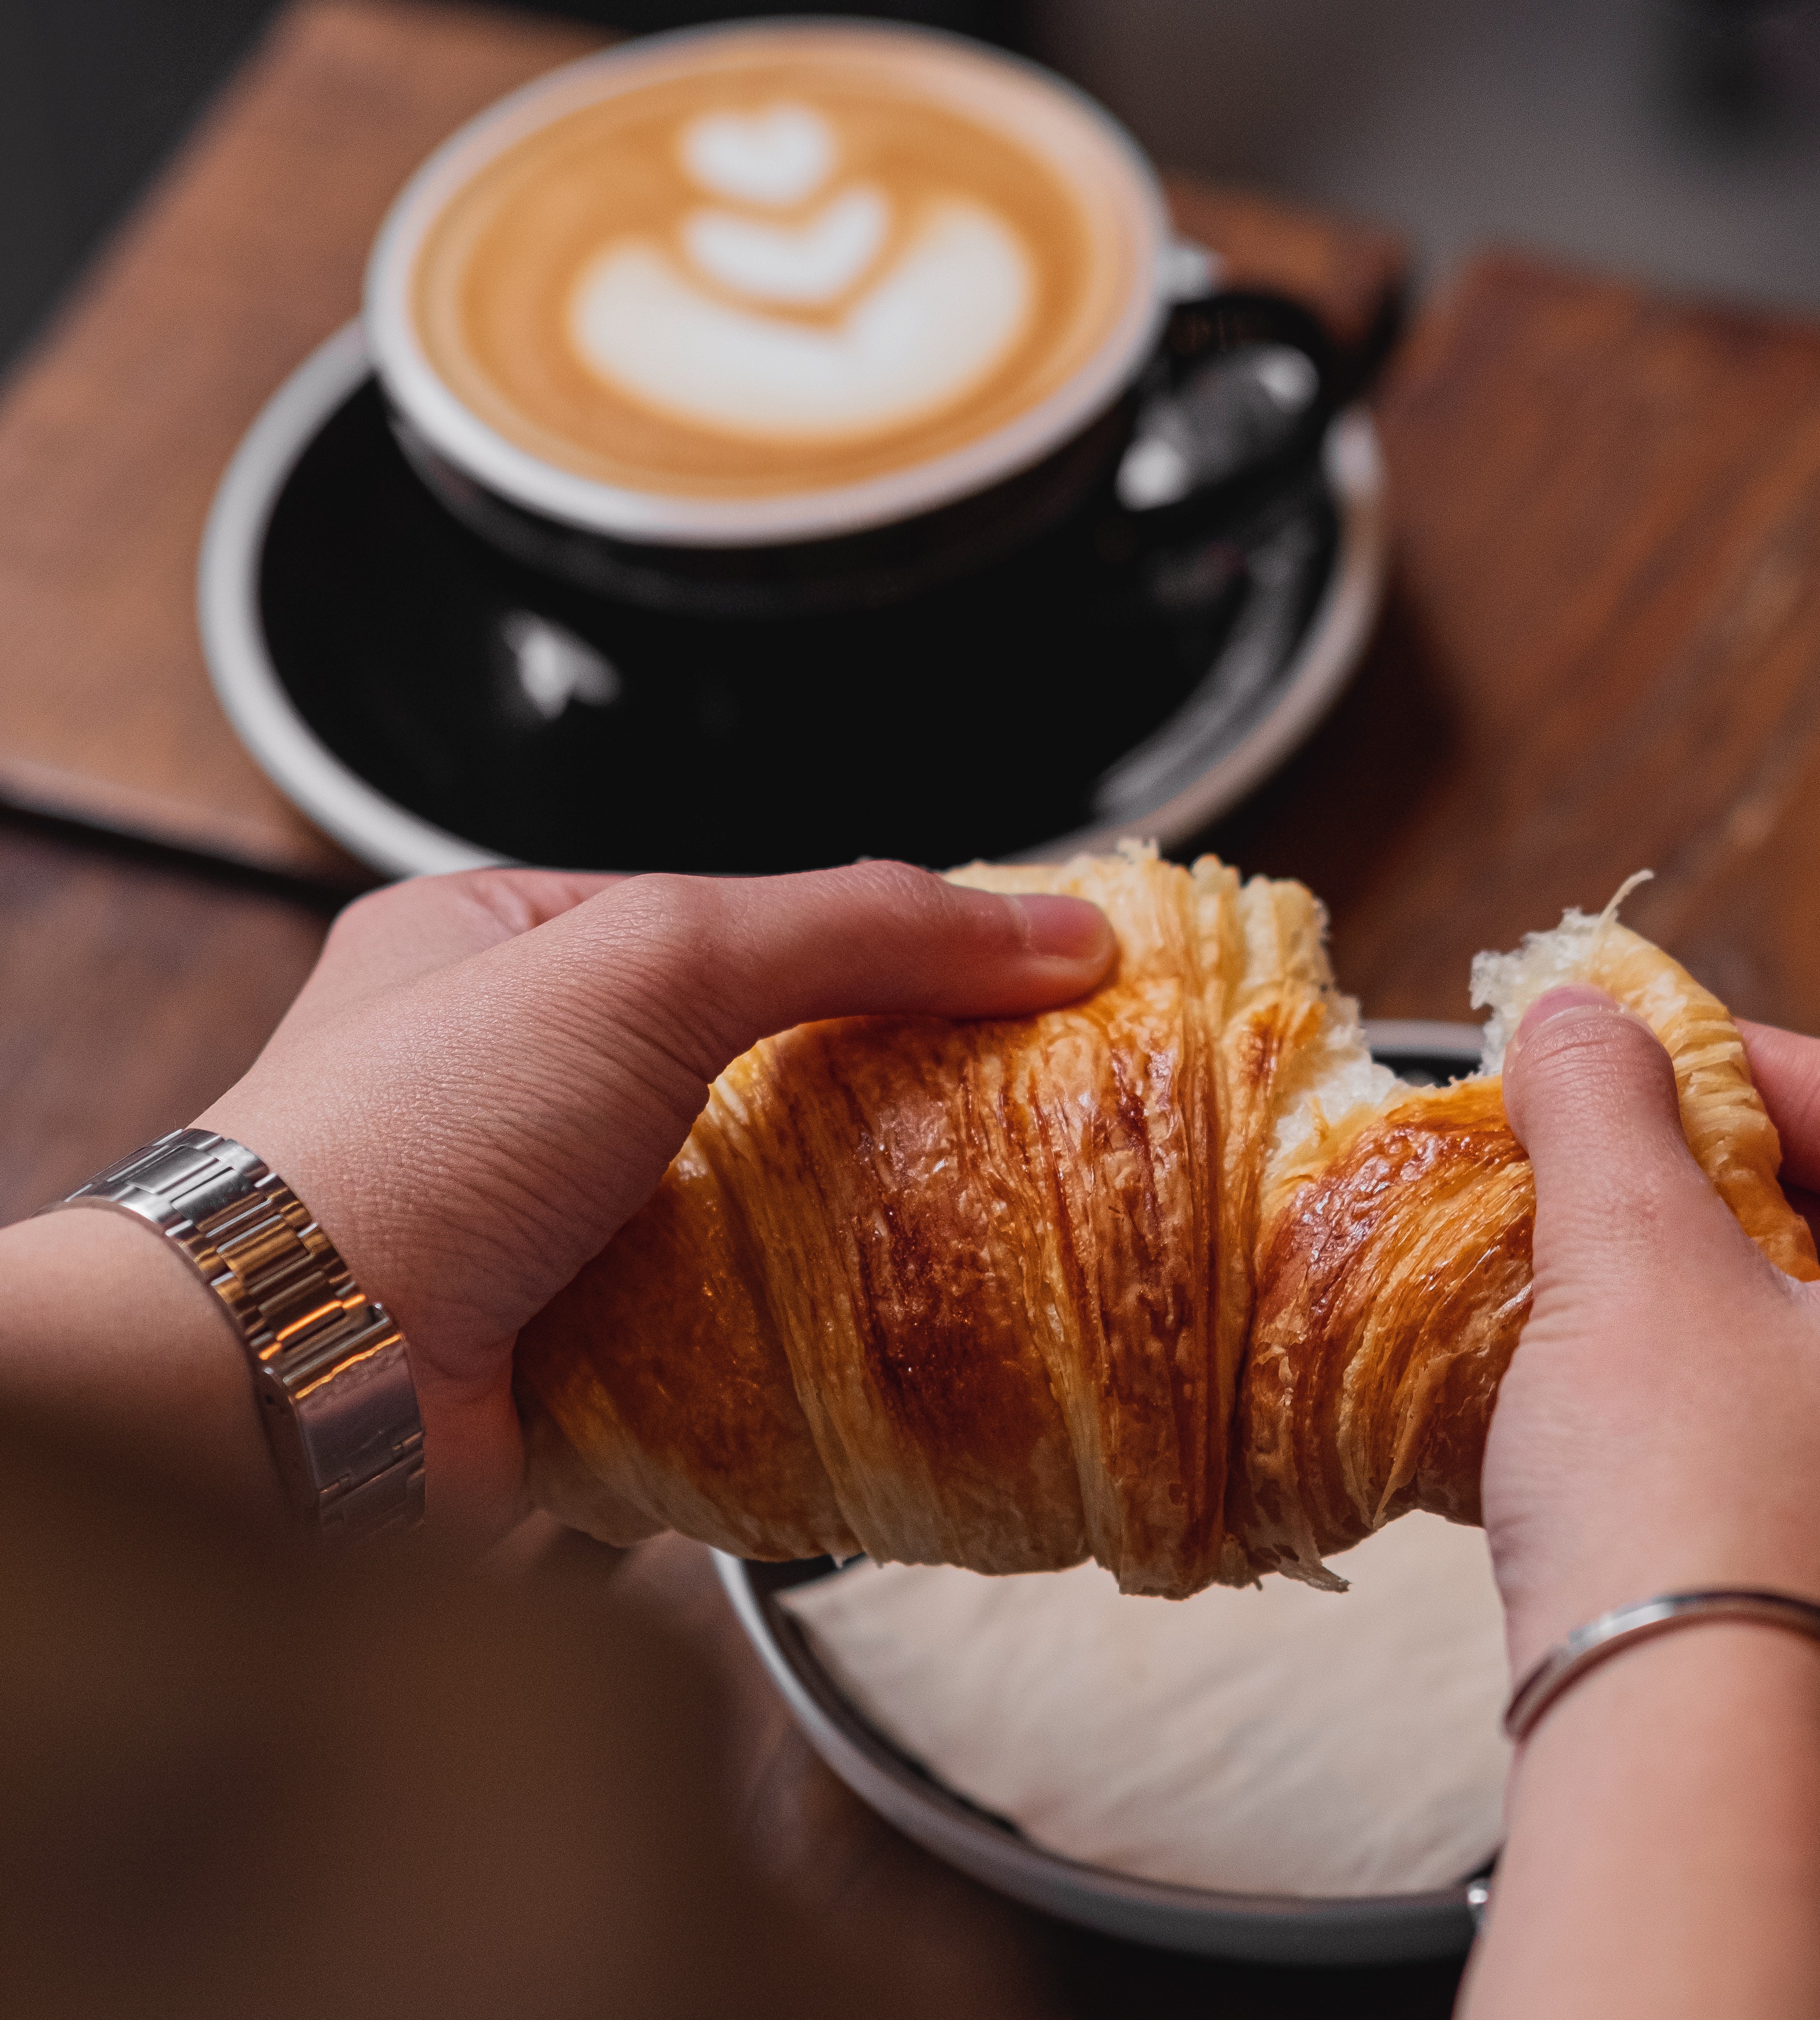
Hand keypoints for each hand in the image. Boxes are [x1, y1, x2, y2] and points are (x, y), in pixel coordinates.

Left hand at [197, 864, 1112, 1539]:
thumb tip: (1053, 930)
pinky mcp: (573, 1352)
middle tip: (1001, 1100)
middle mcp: (510, 1084)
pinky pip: (728, 1327)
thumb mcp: (652, 958)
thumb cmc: (411, 1140)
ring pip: (746, 1207)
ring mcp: (540, 1224)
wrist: (281, 1385)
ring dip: (840, 1221)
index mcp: (494, 944)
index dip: (863, 940)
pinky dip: (799, 1329)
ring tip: (973, 1213)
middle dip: (866, 1090)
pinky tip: (882, 1321)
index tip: (993, 971)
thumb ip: (854, 925)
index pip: (726, 919)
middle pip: (748, 1068)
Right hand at [1486, 985, 1819, 1751]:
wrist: (1685, 1775)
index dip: (1756, 1061)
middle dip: (1733, 1177)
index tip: (1639, 1055)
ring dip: (1726, 1282)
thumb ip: (1607, 1107)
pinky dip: (1744, 1386)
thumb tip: (1576, 1016)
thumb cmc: (1696, 1510)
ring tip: (1601, 1266)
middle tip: (1609, 1159)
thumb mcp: (1633, 1260)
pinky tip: (1633, 1387)